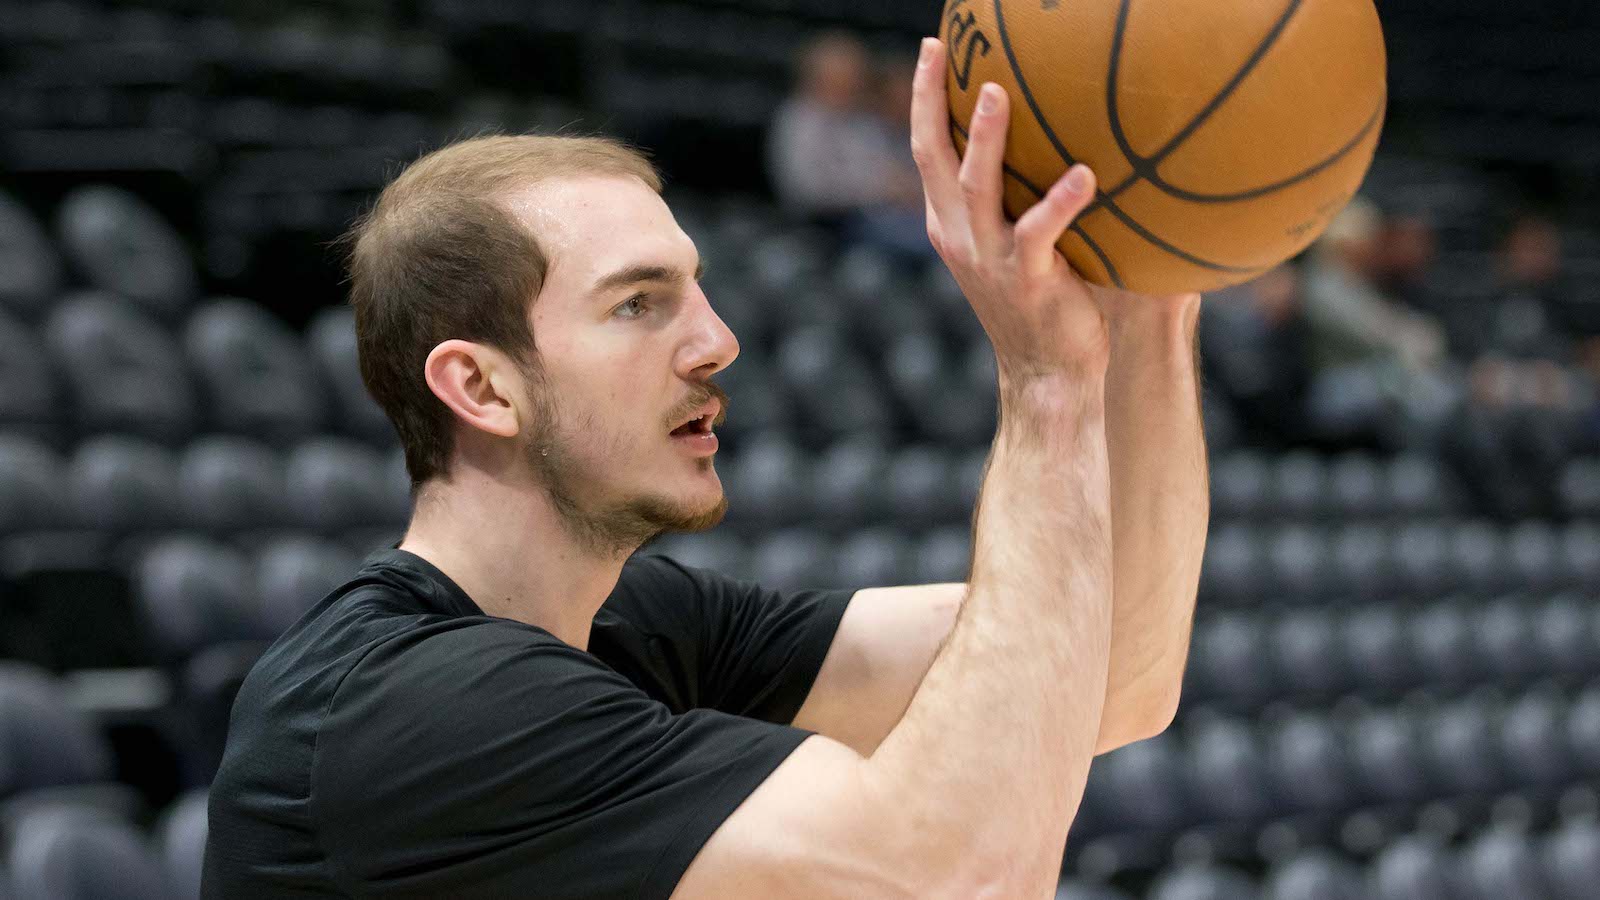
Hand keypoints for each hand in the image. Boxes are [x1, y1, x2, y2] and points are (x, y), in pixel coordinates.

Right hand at [910, 38, 1199, 381]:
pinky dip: (1062, 202)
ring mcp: (989, 258)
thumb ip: (1015, 198)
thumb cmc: (1041, 302)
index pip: (926, 152)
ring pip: (977, 188)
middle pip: (933, 158)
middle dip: (931, 101)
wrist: (1046, 372)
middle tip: (939, 51)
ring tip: (997, 91)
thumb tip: (1056, 136)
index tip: (932, 49)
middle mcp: (958, 237)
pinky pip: (1041, 231)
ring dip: (985, 139)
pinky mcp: (1027, 278)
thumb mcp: (1013, 244)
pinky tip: (1086, 174)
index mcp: (949, 226)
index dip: (925, 100)